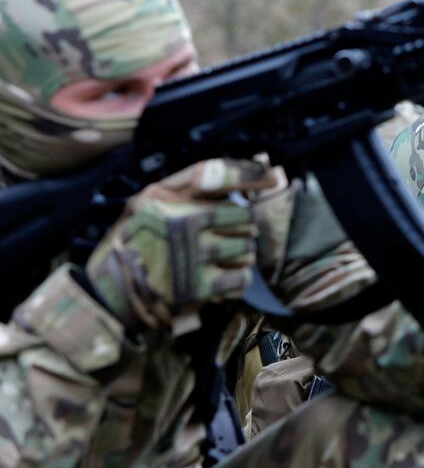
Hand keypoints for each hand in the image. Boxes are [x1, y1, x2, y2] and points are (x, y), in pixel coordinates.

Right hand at [85, 159, 274, 332]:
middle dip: (240, 228)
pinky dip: (237, 279)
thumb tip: (244, 183)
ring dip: (240, 255)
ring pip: (247, 247)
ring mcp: (191, 254)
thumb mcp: (147, 204)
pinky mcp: (197, 286)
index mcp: (165, 196)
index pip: (216, 173)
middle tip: (226, 237)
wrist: (107, 294)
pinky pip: (241, 277)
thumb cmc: (134, 244)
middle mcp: (181, 221)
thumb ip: (187, 189)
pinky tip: (222, 278)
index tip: (272, 177)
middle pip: (243, 216)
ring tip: (219, 259)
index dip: (248, 173)